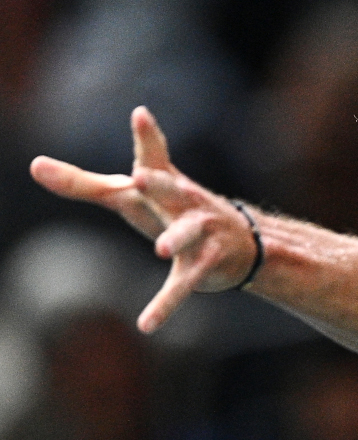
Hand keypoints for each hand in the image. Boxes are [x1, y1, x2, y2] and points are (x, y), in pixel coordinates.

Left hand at [30, 106, 257, 332]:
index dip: (147, 136)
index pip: (154, 155)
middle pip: (173, 190)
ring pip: (187, 235)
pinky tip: (147, 324)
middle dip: (161, 184)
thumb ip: (85, 183)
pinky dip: (165, 304)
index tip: (140, 115)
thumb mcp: (134, 198)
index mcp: (166, 183)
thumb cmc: (174, 213)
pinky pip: (182, 285)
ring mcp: (199, 233)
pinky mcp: (203, 266)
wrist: (240, 244)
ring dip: (176, 240)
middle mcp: (186, 202)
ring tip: (160, 248)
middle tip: (143, 178)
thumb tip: (34, 164)